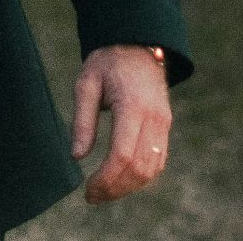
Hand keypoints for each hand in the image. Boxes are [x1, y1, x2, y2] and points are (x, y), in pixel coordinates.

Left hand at [72, 44, 172, 202]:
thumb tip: (77, 156)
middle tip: (92, 196)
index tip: (87, 189)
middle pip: (139, 168)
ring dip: (128, 187)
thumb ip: (82, 120)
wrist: (137, 45)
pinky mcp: (165, 127)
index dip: (105, 178)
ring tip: (103, 192)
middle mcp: (154, 118)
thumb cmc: (107, 63)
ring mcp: (164, 124)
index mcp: (132, 106)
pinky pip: (158, 160)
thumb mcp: (86, 83)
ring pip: (152, 169)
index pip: (122, 155)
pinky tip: (121, 180)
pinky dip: (141, 177)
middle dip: (115, 188)